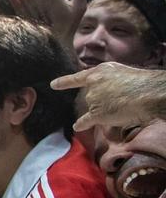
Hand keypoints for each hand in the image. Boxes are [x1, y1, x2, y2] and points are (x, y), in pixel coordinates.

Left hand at [51, 61, 165, 130]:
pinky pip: (86, 120)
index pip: (79, 77)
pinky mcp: (96, 113)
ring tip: (124, 106)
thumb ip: (109, 79)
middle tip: (123, 98)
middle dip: (104, 98)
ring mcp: (93, 99)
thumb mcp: (121, 72)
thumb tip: (107, 90)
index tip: (52, 85)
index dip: (65, 82)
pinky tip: (77, 126)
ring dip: (105, 109)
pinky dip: (82, 124)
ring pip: (94, 107)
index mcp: (100, 71)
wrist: (145, 93)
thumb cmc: (140, 82)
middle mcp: (93, 84)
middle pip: (91, 95)